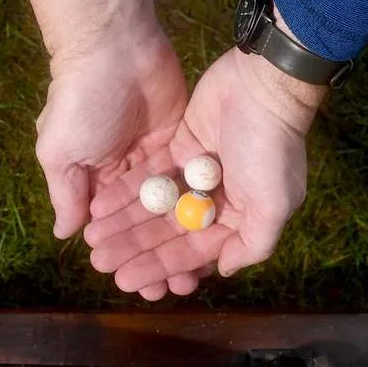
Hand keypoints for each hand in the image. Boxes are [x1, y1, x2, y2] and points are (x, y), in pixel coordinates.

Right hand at [29, 0, 208, 298]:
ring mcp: (156, 159)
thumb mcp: (60, 150)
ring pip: (169, 210)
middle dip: (151, 256)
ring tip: (189, 275)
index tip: (127, 281)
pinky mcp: (183, 141)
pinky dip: (194, 209)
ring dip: (176, 241)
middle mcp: (125, 174)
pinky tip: (208, 238)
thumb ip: (67, 194)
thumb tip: (66, 234)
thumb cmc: (80, 100)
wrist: (114, 45)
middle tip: (165, 288)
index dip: (118, 254)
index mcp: (94, 178)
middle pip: (142, 225)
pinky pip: (189, 183)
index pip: (108, 227)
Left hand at [83, 43, 327, 296]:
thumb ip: (252, 244)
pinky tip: (99, 206)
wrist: (264, 85)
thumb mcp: (274, 204)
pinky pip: (149, 176)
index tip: (128, 281)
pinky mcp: (180, 147)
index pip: (193, 252)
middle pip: (168, 232)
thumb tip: (223, 271)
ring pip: (154, 206)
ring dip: (124, 223)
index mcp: (240, 218)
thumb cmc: (272, 149)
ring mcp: (196, 173)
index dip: (160, 268)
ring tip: (93, 238)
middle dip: (134, 249)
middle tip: (100, 262)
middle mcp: (216, 200)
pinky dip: (126, 191)